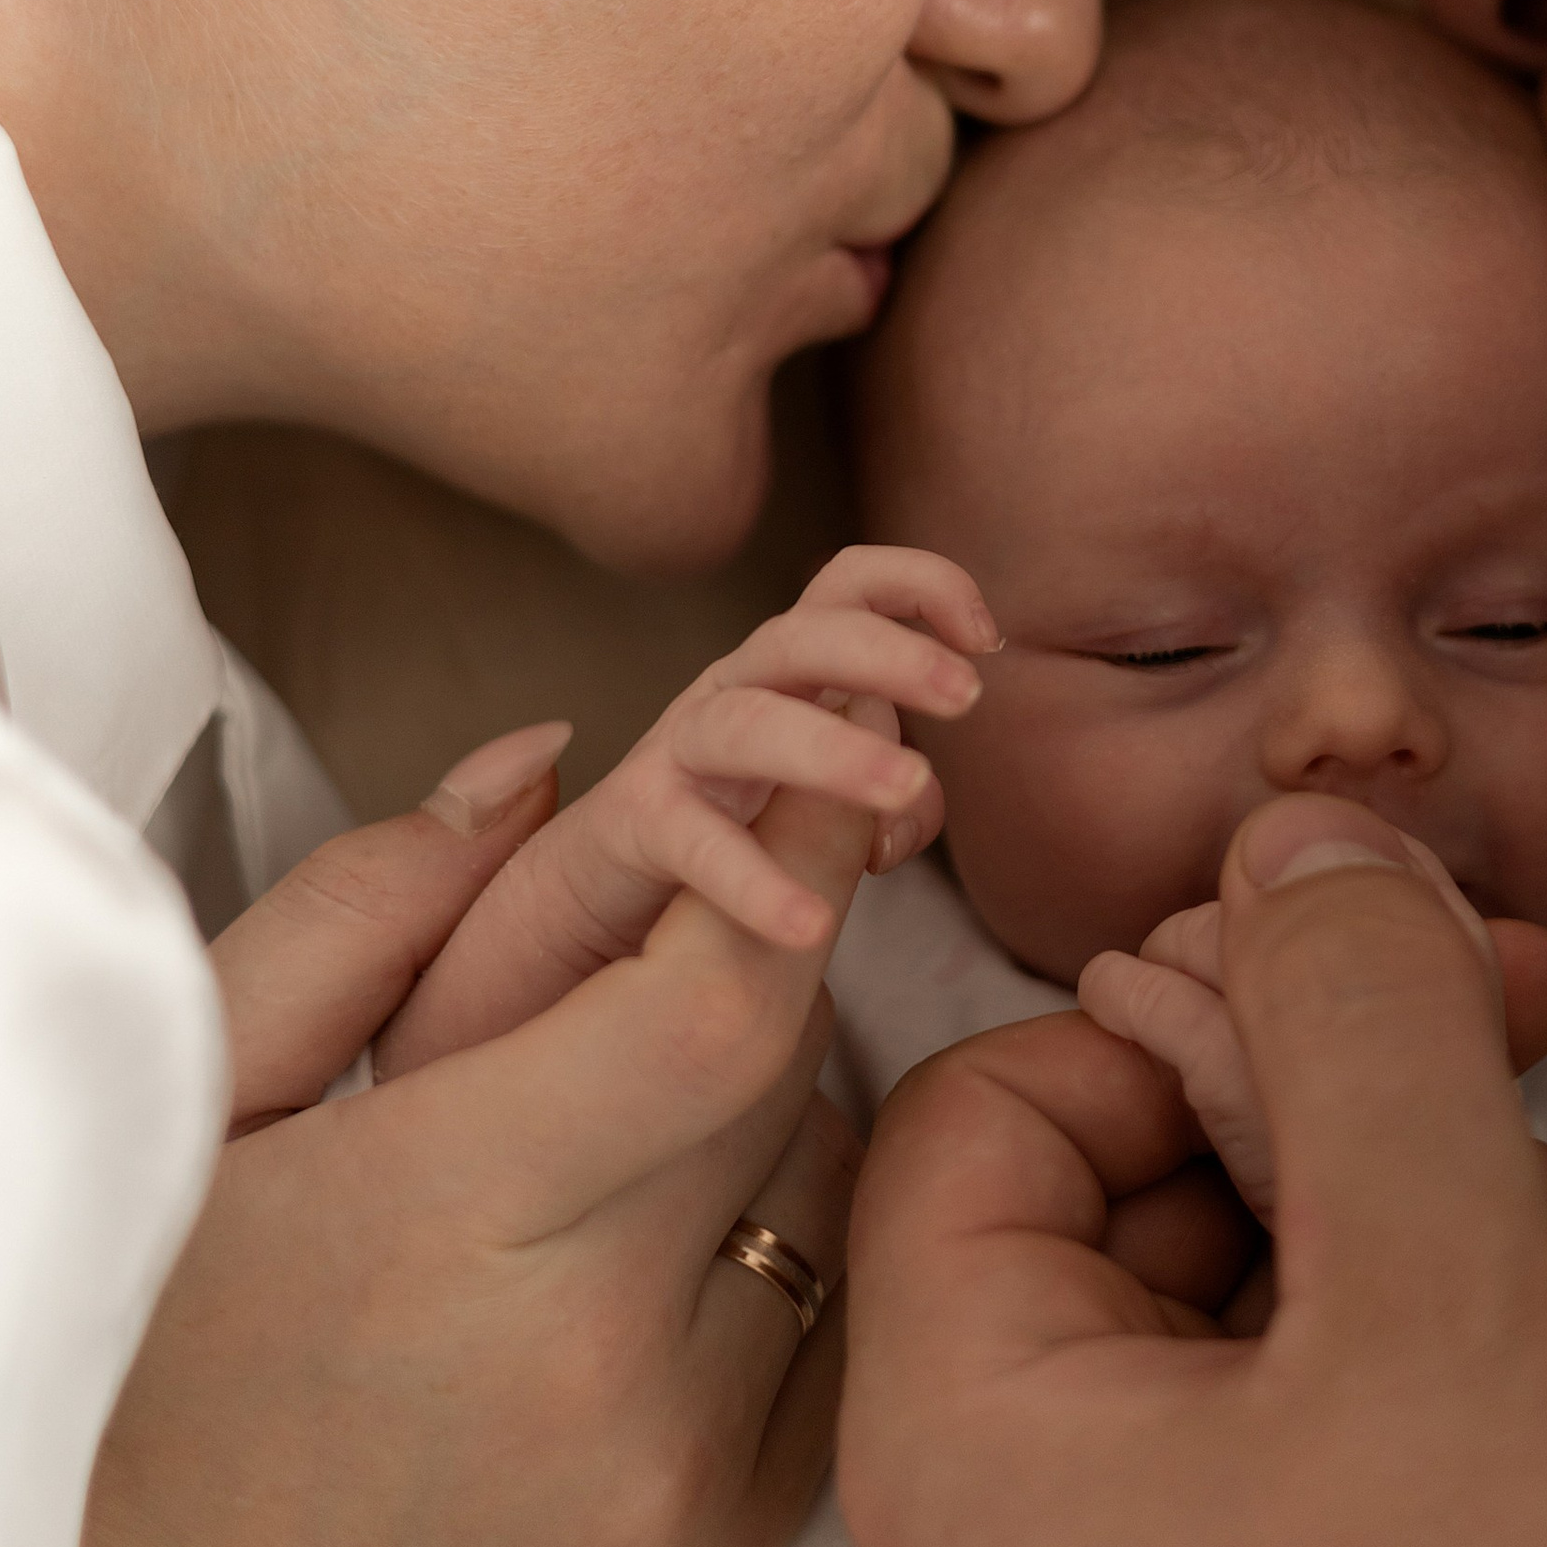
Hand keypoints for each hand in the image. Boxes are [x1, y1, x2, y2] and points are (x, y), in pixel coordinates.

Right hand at [69, 760, 866, 1546]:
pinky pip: (836, 1323)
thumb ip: (366, 913)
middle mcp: (602, 1356)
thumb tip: (544, 763)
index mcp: (451, 1218)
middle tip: (676, 946)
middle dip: (759, 968)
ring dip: (770, 1114)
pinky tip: (661, 1252)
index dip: (781, 871)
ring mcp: (686, 1470)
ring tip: (627, 1123)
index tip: (797, 787)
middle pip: (789, 1074)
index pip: (714, 1007)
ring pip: (828, 1187)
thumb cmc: (152, 1377)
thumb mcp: (202, 1110)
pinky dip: (781, 1252)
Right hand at [378, 546, 997, 1071]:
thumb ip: (861, 806)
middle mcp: (721, 711)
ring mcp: (666, 769)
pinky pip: (687, 841)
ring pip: (745, 720)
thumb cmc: (705, 875)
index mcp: (776, 692)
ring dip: (831, 743)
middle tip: (970, 689)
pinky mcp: (618, 840)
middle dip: (889, 643)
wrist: (556, 954)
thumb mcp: (803, 837)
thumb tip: (913, 795)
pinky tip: (808, 924)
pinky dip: (749, 877)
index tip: (990, 638)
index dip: (920, 591)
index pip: (843, 594)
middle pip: (800, 633)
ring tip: (906, 785)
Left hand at [843, 791, 1546, 1546]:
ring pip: (1268, 1284)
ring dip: (1453, 1212)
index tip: (1363, 1005)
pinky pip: (1320, 1410)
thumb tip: (1303, 823)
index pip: (1000, 1083)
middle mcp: (1014, 1498)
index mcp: (966, 1411)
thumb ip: (1362, 1021)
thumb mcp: (1437, 1288)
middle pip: (1149, 1170)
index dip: (1183, 1003)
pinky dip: (1462, 1345)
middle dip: (1365, 1090)